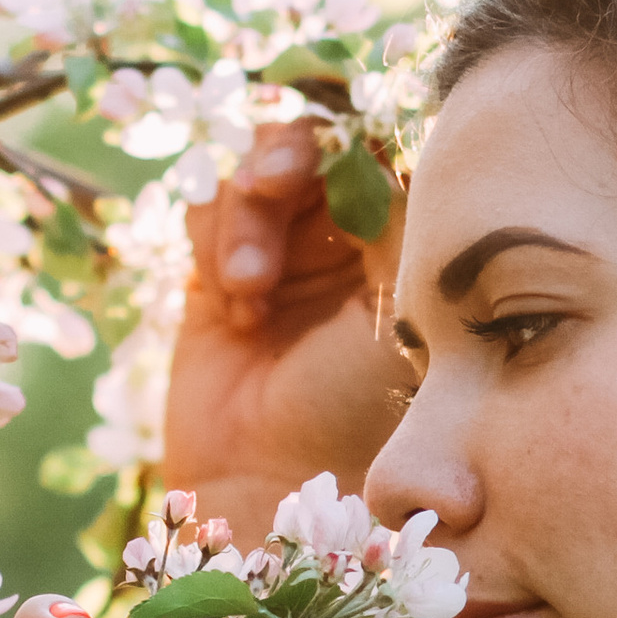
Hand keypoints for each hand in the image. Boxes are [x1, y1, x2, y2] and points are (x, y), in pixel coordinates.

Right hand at [163, 118, 412, 522]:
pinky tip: (235, 307)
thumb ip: (400, 210)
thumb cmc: (362, 411)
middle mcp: (348, 238)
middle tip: (275, 177)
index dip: (357, 128)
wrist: (278, 489)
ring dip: (247, 212)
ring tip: (249, 284)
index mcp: (407, 238)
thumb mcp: (402, 300)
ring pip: (256, 167)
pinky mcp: (220, 272)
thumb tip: (386, 131)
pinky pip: (209, 205)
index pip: (383, 144)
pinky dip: (215, 239)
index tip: (340, 141)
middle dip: (291, 151)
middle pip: (316, 139)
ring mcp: (284, 253)